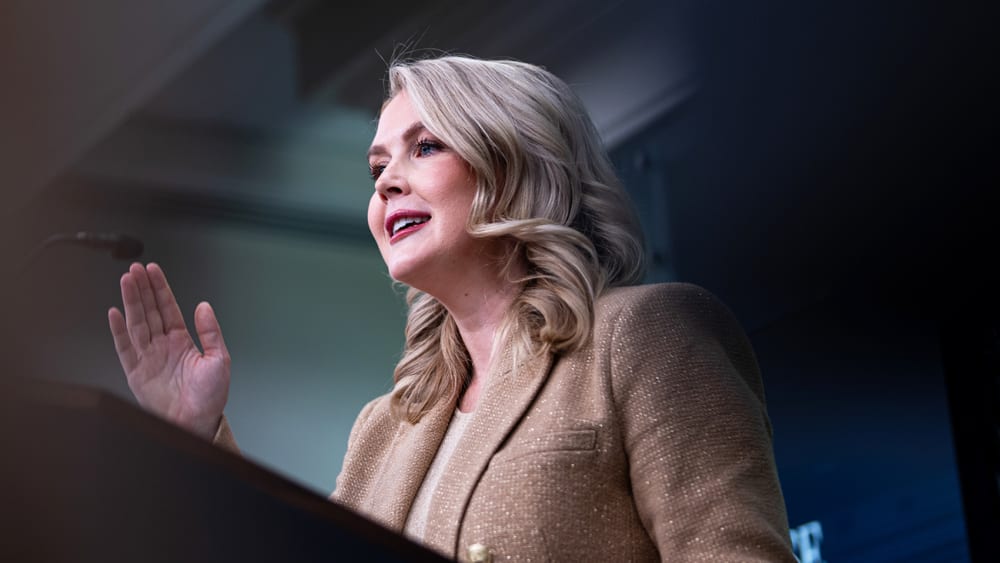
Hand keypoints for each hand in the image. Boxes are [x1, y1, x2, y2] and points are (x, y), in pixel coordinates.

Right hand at [108, 263, 230, 439]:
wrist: (196, 423)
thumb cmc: (210, 398)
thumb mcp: (219, 359)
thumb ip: (210, 332)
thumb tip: (204, 306)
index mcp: (182, 341)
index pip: (168, 308)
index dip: (160, 288)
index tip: (153, 270)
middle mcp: (163, 346)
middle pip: (149, 310)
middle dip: (142, 289)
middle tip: (135, 268)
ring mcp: (148, 357)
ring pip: (136, 323)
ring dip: (131, 301)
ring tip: (126, 281)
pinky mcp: (136, 372)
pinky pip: (124, 347)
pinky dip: (118, 330)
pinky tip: (115, 313)